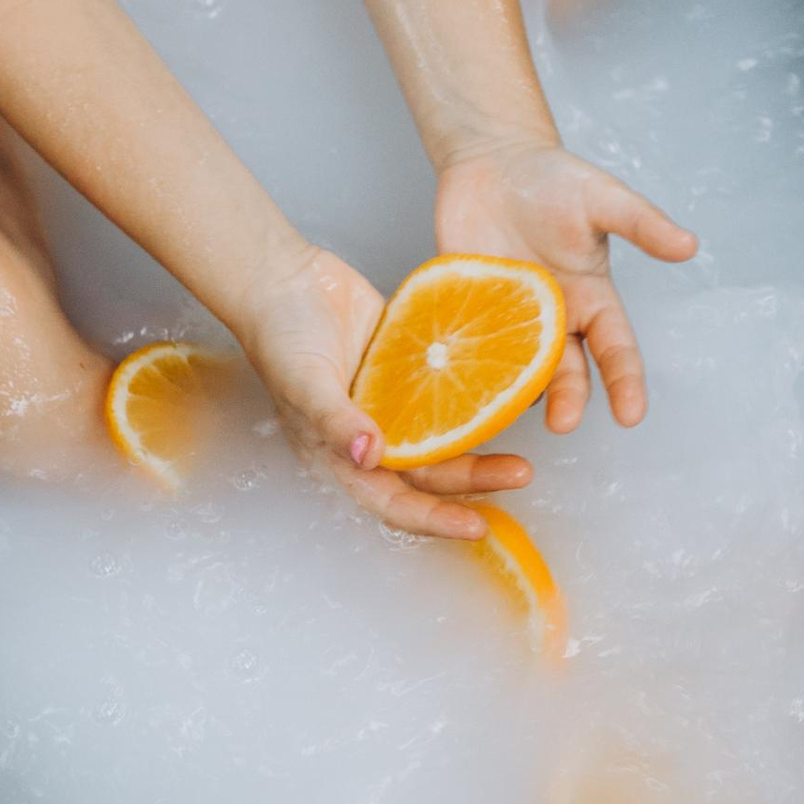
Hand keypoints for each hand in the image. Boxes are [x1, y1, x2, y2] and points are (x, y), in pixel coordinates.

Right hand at [238, 244, 530, 540]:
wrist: (283, 277)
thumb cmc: (279, 337)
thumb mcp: (304, 384)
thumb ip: (336, 422)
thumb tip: (371, 456)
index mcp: (341, 455)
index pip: (393, 502)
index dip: (434, 519)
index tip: (477, 526)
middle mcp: (371, 437)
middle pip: (431, 473)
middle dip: (475, 480)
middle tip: (520, 473)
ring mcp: (391, 402)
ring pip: (445, 435)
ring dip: (482, 442)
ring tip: (524, 443)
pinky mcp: (406, 368)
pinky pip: (446, 390)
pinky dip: (474, 395)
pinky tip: (510, 394)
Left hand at [433, 144, 695, 433]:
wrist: (493, 159)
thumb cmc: (553, 179)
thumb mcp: (603, 198)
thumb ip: (642, 224)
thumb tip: (689, 246)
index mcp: (592, 299)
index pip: (615, 350)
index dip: (625, 383)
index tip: (631, 415)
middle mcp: (553, 319)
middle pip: (566, 371)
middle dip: (569, 399)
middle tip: (563, 422)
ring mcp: (507, 319)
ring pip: (516, 369)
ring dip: (516, 392)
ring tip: (510, 410)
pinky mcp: (465, 310)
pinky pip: (467, 347)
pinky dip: (465, 368)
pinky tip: (460, 387)